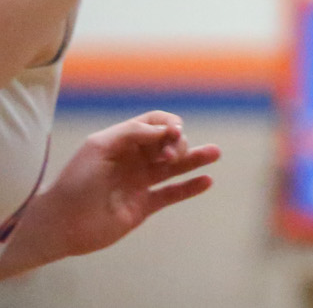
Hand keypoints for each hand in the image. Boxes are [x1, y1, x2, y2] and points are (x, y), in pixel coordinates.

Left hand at [0, 112, 218, 276]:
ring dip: (196, 158)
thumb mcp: (101, 147)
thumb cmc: (76, 181)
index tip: (173, 133)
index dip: (168, 124)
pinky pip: (172, 194)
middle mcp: (133, 160)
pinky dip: (190, 187)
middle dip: (178, 143)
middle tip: (172, 155)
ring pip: (175, 167)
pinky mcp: (144, 206)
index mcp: (122, 142)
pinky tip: (206, 181)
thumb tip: (167, 130)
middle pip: (168, 143)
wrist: (62, 223)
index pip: (154, 124)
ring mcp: (139, 183)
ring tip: (215, 153)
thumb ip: (134, 134)